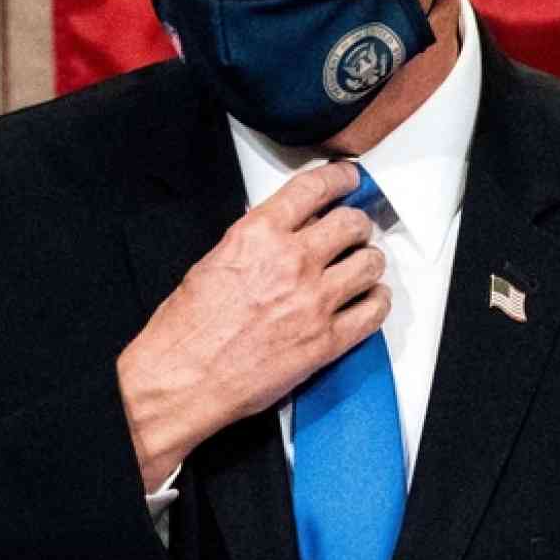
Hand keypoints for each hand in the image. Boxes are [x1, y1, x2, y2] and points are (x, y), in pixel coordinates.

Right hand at [116, 161, 389, 487]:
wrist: (181, 381)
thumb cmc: (186, 330)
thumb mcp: (214, 261)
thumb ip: (256, 241)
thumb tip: (284, 230)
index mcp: (258, 236)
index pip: (315, 188)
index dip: (340, 178)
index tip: (349, 180)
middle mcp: (292, 262)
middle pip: (352, 223)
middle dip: (356, 224)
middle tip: (354, 231)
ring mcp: (314, 301)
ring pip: (370, 263)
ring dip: (369, 261)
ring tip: (361, 266)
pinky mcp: (327, 341)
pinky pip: (374, 311)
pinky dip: (377, 301)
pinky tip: (369, 299)